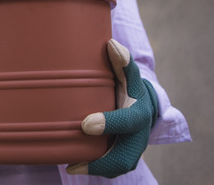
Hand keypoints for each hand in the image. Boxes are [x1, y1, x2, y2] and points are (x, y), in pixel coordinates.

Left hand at [67, 39, 158, 177]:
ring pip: (120, 166)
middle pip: (127, 155)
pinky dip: (95, 170)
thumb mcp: (126, 73)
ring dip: (96, 169)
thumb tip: (111, 44)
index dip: (109, 123)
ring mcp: (135, 148)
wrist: (141, 104)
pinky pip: (113, 168)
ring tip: (72, 166)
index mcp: (140, 111)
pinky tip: (74, 167)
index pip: (129, 120)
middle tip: (74, 161)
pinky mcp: (125, 156)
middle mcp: (141, 134)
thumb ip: (121, 61)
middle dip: (102, 160)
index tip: (85, 124)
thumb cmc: (128, 86)